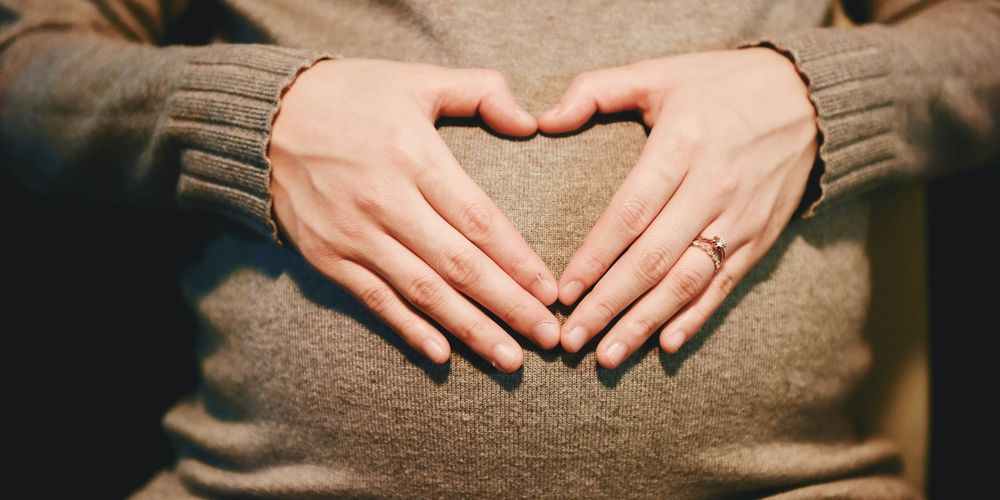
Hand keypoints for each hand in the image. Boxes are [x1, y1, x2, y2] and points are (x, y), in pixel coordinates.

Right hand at [269, 58, 559, 372]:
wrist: (265, 118)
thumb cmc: (352, 95)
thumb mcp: (417, 79)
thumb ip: (480, 91)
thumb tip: (530, 122)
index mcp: (413, 155)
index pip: (478, 220)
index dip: (518, 261)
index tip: (551, 292)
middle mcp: (384, 201)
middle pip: (459, 266)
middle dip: (509, 306)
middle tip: (548, 338)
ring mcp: (353, 235)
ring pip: (423, 292)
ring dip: (470, 329)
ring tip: (510, 358)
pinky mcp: (328, 257)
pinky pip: (376, 301)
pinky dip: (409, 330)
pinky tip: (443, 355)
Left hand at [536, 47, 818, 367]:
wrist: (809, 98)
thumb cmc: (720, 85)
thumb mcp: (659, 72)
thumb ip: (596, 90)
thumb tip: (542, 120)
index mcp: (682, 145)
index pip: (630, 213)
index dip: (594, 257)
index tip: (562, 292)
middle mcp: (713, 187)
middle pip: (653, 259)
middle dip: (608, 304)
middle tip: (571, 340)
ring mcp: (740, 218)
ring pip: (687, 282)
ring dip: (645, 323)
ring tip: (608, 356)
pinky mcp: (761, 237)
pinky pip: (725, 285)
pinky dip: (696, 318)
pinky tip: (666, 345)